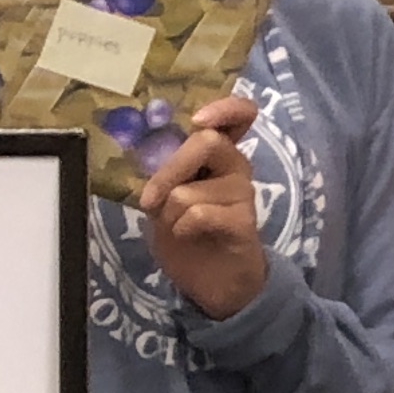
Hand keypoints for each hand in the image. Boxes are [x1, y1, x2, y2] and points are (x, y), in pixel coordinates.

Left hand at [136, 93, 269, 319]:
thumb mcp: (166, 200)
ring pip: (190, 189)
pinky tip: (188, 237)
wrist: (212, 283)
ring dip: (169, 214)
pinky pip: (199, 214)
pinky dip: (182, 227)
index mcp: (220, 156)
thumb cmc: (187, 235)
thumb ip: (166, 173)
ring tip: (176, 228)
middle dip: (168, 172)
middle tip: (149, 201)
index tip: (200, 121)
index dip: (224, 109)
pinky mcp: (245, 223)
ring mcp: (244, 195)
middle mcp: (237, 168)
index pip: (240, 116)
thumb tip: (154, 156)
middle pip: (207, 142)